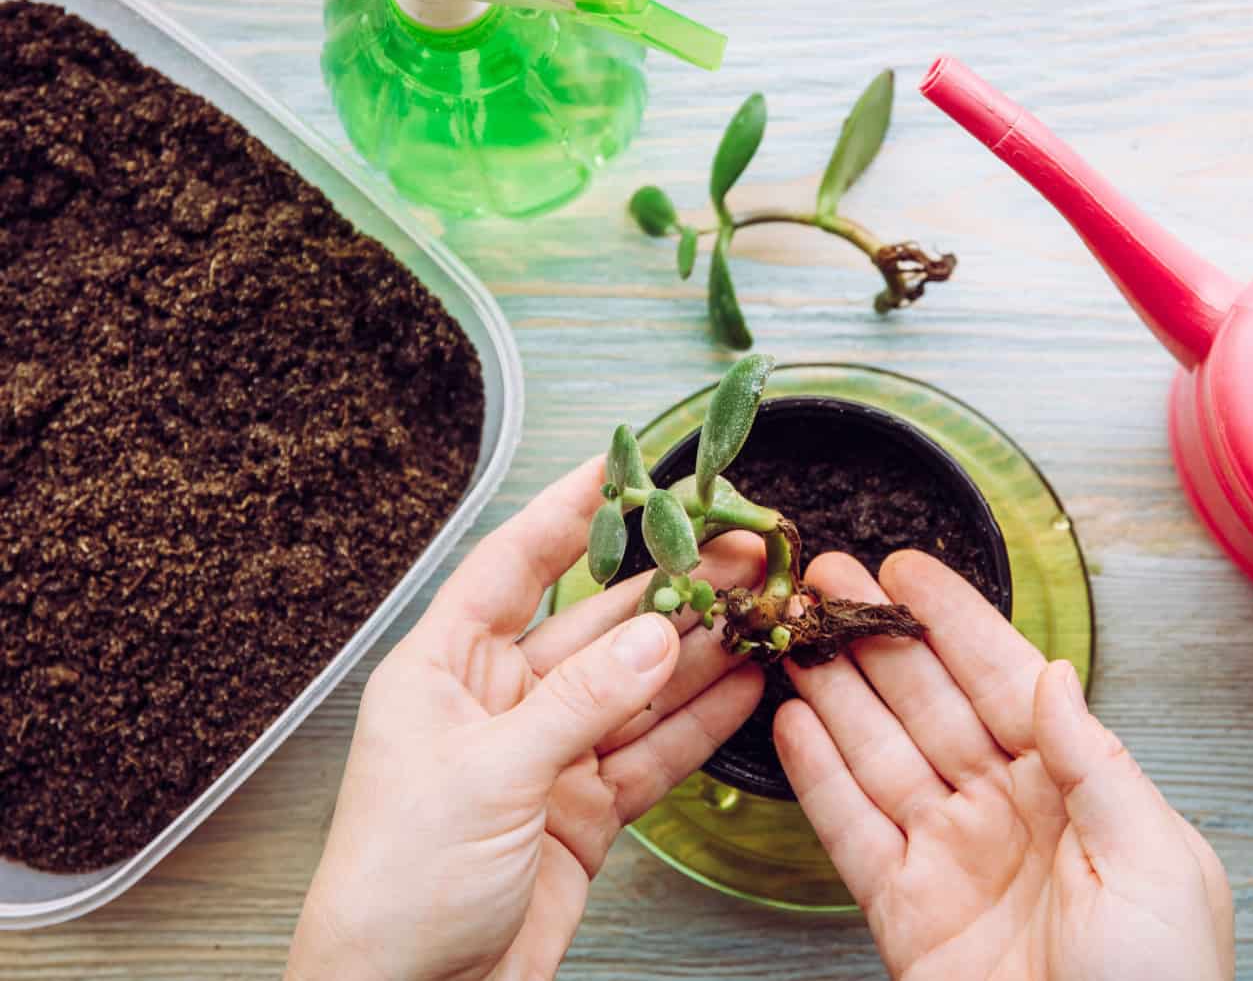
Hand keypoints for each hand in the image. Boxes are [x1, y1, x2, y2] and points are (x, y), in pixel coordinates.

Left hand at [286, 459, 764, 980]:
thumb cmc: (399, 885)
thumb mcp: (490, 774)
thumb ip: (582, 701)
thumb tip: (658, 635)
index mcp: (446, 670)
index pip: (514, 566)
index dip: (569, 511)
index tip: (623, 464)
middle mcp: (500, 702)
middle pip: (596, 623)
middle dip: (667, 585)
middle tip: (734, 548)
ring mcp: (548, 755)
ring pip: (636, 685)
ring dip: (696, 650)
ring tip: (756, 607)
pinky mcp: (585, 809)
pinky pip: (652, 751)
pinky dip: (699, 722)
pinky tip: (743, 685)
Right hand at [774, 551, 1233, 980]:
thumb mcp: (1156, 862)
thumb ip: (1097, 762)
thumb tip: (1055, 676)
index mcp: (1075, 788)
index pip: (1003, 680)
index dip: (953, 622)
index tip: (908, 571)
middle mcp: (1005, 809)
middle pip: (927, 703)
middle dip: (876, 636)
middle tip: (826, 578)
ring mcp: (950, 856)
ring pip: (879, 753)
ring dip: (835, 690)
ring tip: (797, 633)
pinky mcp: (903, 910)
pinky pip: (851, 829)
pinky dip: (818, 776)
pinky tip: (792, 723)